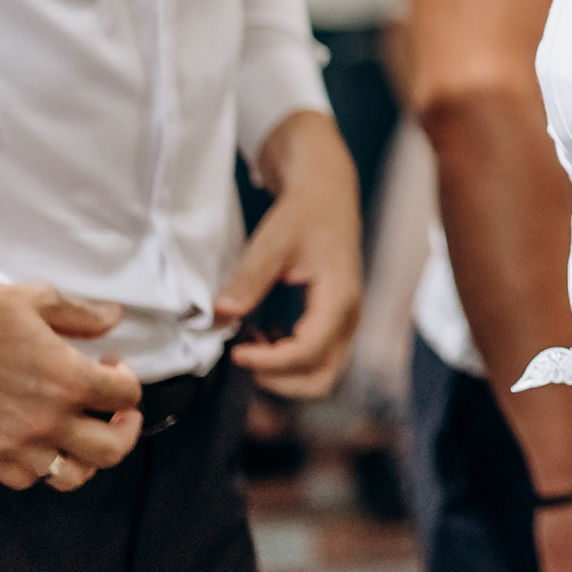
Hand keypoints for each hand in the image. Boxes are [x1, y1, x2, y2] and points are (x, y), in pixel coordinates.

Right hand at [0, 240, 144, 490]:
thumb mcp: (42, 301)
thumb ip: (84, 316)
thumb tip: (112, 318)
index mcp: (69, 381)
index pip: (127, 397)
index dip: (127, 379)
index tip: (112, 366)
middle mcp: (46, 420)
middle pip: (112, 450)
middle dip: (124, 429)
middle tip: (116, 411)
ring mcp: (13, 444)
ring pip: (73, 476)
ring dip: (86, 455)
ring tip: (80, 430)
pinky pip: (27, 479)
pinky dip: (41, 465)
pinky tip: (39, 438)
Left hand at [214, 110, 362, 398]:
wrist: (326, 191)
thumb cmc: (303, 211)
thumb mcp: (273, 241)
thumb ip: (249, 279)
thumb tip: (222, 314)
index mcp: (339, 298)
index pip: (308, 352)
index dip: (269, 362)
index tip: (236, 351)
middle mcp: (349, 316)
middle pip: (322, 377)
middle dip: (280, 380)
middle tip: (245, 356)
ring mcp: (346, 319)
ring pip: (321, 371)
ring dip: (283, 370)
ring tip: (251, 343)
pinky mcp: (336, 317)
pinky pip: (318, 356)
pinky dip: (289, 359)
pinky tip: (263, 334)